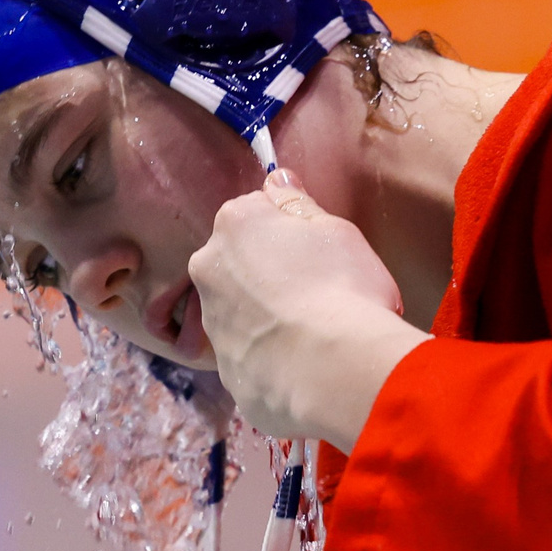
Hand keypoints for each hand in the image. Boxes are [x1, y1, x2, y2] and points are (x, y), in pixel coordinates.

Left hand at [187, 170, 428, 449]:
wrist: (332, 371)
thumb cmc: (341, 288)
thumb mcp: (335, 230)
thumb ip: (298, 202)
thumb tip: (277, 179)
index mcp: (235, 224)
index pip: (256, 214)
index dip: (290, 232)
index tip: (316, 251)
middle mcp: (210, 269)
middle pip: (240, 262)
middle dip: (270, 273)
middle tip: (318, 292)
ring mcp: (213, 324)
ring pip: (241, 310)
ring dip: (268, 316)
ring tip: (314, 333)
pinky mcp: (225, 371)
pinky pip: (251, 355)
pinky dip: (271, 357)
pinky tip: (305, 363)